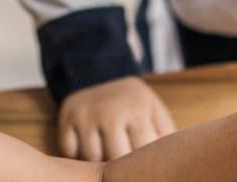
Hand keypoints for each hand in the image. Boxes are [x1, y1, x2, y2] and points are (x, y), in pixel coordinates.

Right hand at [57, 75, 176, 160]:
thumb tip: (171, 165)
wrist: (100, 72)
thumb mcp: (155, 112)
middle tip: (124, 162)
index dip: (141, 164)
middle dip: (120, 165)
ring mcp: (85, 114)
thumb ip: (165, 138)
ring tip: (109, 151)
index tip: (142, 163)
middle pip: (115, 159)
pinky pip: (71, 154)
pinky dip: (78, 155)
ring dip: (99, 161)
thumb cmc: (134, 104)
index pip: (140, 154)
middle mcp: (109, 110)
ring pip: (91, 159)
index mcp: (138, 109)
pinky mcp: (66, 118)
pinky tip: (89, 145)